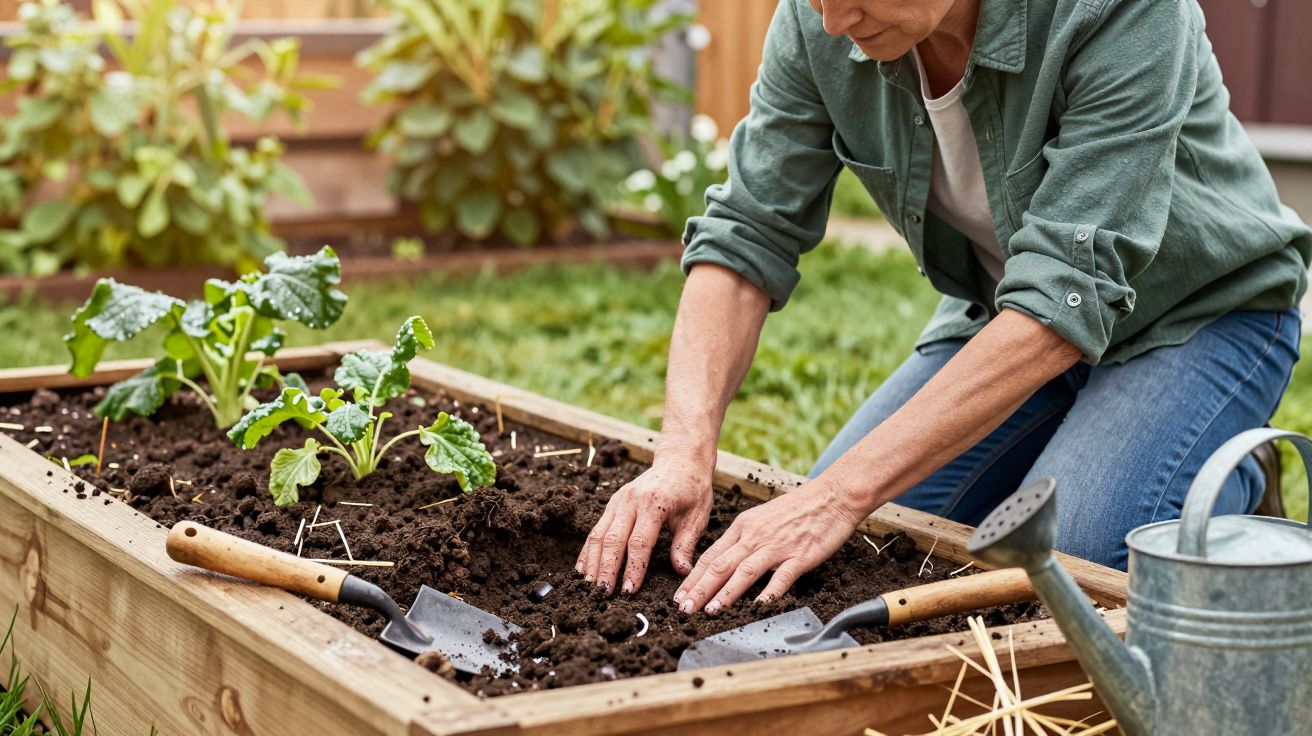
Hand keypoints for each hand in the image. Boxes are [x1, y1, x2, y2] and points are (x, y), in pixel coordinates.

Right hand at [576, 453, 714, 594]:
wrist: (680, 459)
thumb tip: (682, 572)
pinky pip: (596, 528)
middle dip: (606, 569)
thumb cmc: (692, 488)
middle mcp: (631, 500)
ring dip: (592, 562)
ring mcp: (619, 500)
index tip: (629, 591)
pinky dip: (588, 550)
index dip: (633, 569)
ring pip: (599, 535)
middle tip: (603, 594)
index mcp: (654, 503)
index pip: (639, 542)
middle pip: (613, 540)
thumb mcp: (697, 516)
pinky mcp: (613, 502)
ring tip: (589, 586)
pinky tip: (582, 569)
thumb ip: (685, 545)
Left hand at [674, 479, 867, 614]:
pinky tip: (758, 608)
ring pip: (744, 572)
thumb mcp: (762, 518)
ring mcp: (777, 547)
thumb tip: (724, 561)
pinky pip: (781, 577)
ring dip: (726, 593)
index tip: (679, 596)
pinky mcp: (800, 556)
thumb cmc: (798, 509)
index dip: (693, 578)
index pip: (711, 556)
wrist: (832, 496)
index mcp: (743, 527)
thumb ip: (744, 539)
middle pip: (720, 565)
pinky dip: (768, 593)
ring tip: (711, 610)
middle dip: (699, 589)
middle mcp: (755, 536)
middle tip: (684, 609)